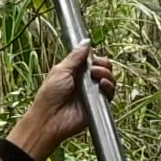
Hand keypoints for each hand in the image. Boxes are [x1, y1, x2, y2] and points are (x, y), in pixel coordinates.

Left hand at [5, 42, 114, 160]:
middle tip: (94, 69)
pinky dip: (109, 87)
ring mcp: (93, 93)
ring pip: (110, 79)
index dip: (96, 58)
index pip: (94, 60)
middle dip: (104, 65)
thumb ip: (76, 57)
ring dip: (107, 74)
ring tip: (97, 77)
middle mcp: (86, 82)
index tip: (93, 58)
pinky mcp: (98, 105)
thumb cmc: (50, 94)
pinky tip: (103, 84)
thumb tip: (87, 42)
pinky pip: (110, 94)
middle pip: (104, 68)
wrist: (50, 118)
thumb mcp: (61, 70)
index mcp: (76, 72)